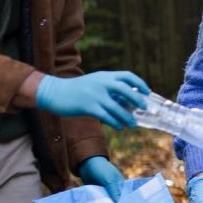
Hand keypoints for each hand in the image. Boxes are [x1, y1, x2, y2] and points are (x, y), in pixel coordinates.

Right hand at [35, 71, 149, 128]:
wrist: (54, 92)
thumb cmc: (77, 90)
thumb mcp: (94, 83)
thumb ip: (110, 88)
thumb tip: (128, 101)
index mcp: (104, 76)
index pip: (127, 76)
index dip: (140, 83)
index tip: (147, 92)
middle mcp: (101, 83)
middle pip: (125, 90)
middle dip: (137, 100)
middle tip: (144, 108)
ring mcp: (94, 95)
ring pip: (117, 107)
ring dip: (127, 117)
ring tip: (133, 124)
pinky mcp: (87, 106)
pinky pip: (106, 116)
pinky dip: (115, 122)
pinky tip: (119, 127)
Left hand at [77, 156, 123, 200]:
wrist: (86, 164)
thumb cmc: (102, 169)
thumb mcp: (109, 180)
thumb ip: (114, 191)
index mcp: (120, 186)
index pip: (125, 198)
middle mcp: (114, 190)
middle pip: (115, 201)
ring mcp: (104, 192)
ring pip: (106, 202)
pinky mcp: (96, 194)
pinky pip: (98, 201)